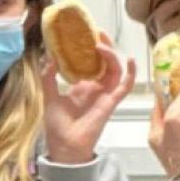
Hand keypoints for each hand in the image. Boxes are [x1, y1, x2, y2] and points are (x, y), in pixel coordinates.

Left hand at [43, 32, 136, 164]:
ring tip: (101, 45)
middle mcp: (95, 89)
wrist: (64, 147)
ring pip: (115, 70)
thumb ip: (48, 77)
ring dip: (111, 56)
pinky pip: (125, 86)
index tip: (85, 34)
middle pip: (104, 62)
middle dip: (103, 46)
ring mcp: (104, 95)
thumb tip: (49, 56)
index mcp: (81, 87)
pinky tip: (130, 60)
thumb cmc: (57, 126)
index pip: (89, 63)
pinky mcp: (111, 103)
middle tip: (97, 32)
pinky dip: (131, 74)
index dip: (89, 49)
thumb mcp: (49, 96)